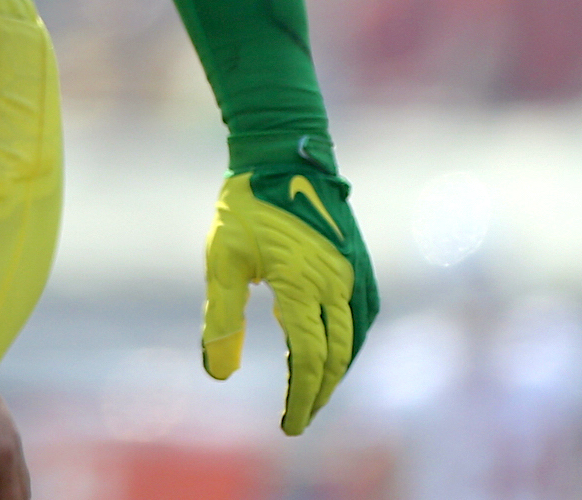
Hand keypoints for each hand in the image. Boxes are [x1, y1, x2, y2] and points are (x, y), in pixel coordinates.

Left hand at [203, 166, 375, 433]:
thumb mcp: (222, 260)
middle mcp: (338, 285)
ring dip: (336, 371)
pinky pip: (363, 318)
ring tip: (313, 392)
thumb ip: (222, 317)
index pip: (308, 361)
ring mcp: (354, 275)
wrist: (283, 155)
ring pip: (354, 340)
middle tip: (299, 417)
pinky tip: (333, 351)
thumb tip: (218, 373)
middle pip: (336, 357)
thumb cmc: (246, 206)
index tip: (289, 426)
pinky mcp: (359, 264)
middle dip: (319, 393)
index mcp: (303, 286)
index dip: (301, 398)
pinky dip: (350, 343)